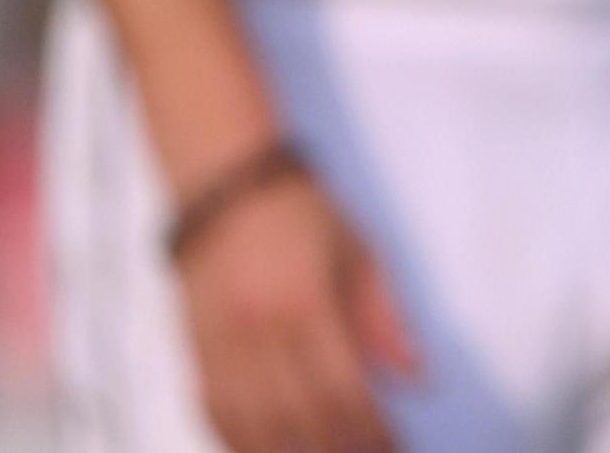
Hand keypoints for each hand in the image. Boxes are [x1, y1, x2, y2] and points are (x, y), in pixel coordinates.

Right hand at [173, 168, 416, 452]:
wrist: (223, 183)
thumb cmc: (300, 214)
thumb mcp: (359, 253)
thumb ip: (385, 320)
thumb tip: (417, 378)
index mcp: (306, 303)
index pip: (342, 389)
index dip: (370, 430)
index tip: (392, 447)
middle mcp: (258, 330)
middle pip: (296, 417)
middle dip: (333, 449)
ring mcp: (219, 342)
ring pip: (250, 423)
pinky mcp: (192, 347)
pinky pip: (211, 409)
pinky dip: (234, 438)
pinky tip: (258, 450)